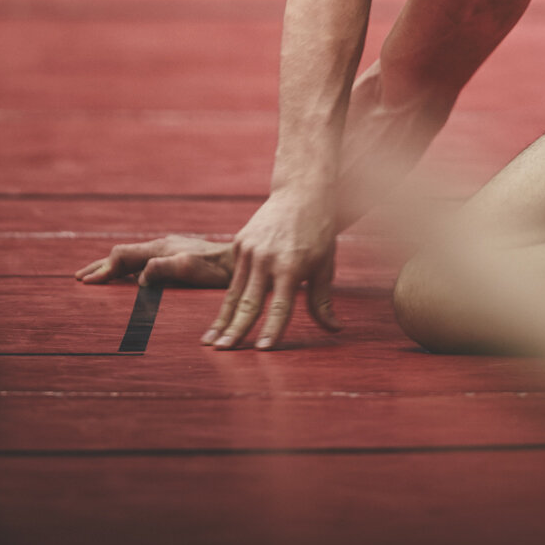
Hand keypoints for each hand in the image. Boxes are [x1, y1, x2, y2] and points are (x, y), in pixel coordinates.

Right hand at [76, 235, 235, 286]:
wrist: (238, 262)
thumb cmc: (215, 269)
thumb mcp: (188, 269)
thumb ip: (162, 269)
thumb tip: (139, 276)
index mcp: (158, 248)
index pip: (121, 256)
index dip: (103, 270)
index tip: (86, 283)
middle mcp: (160, 246)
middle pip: (122, 254)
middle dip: (100, 266)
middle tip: (80, 278)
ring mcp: (168, 250)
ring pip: (131, 257)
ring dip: (112, 267)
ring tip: (98, 276)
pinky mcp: (176, 257)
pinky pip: (143, 261)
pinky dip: (127, 268)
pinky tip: (129, 276)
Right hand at [202, 188, 342, 350]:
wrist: (300, 192)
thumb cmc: (318, 231)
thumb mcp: (325, 265)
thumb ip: (322, 301)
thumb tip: (335, 329)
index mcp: (291, 266)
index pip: (281, 307)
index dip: (272, 331)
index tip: (262, 351)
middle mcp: (266, 259)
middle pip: (249, 303)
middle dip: (235, 331)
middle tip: (223, 351)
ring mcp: (249, 250)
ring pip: (234, 293)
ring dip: (222, 320)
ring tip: (210, 341)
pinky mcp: (239, 243)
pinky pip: (234, 278)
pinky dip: (228, 300)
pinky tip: (219, 321)